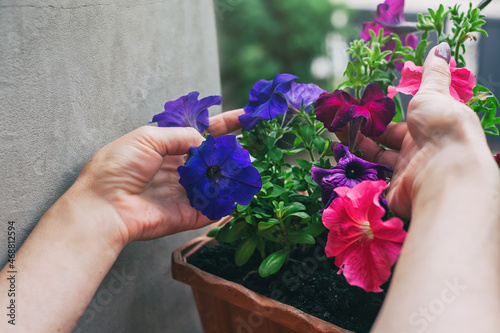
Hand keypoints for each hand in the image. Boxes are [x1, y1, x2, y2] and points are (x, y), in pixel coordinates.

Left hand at [73, 109, 244, 244]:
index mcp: (165, 148)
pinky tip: (241, 194)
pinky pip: (211, 210)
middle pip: (211, 159)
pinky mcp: (186, 216)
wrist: (105, 206)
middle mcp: (176, 169)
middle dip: (231, 152)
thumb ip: (181, 135)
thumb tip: (205, 141)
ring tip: (249, 169)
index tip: (245, 117)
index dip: (223, 125)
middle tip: (251, 147)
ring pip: (215, 183)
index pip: (201, 133)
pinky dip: (226, 204)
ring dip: (232, 176)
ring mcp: (182, 193)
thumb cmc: (118, 167)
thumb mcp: (148, 138)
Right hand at [336, 43, 489, 218]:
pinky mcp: (393, 188)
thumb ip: (432, 73)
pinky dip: (357, 163)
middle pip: (383, 140)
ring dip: (356, 142)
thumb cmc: (444, 129)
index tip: (359, 107)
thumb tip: (441, 47)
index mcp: (427, 128)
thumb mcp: (435, 93)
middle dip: (362, 129)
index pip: (398, 123)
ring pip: (375, 156)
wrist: (446, 172)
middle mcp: (416, 151)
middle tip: (341, 118)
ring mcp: (405, 171)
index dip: (379, 116)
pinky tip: (342, 149)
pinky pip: (372, 174)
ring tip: (336, 128)